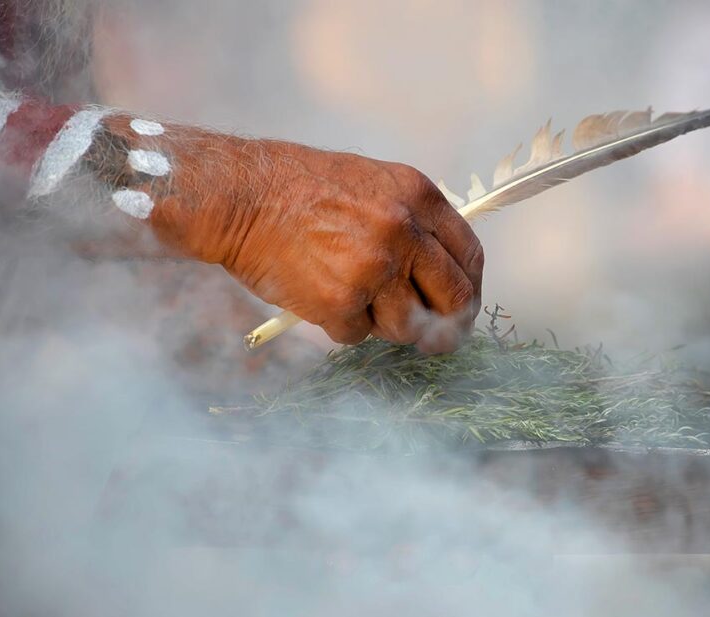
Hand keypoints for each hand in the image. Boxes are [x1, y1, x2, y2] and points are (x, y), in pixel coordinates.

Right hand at [110, 119, 482, 352]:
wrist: (240, 196)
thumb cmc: (300, 189)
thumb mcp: (373, 184)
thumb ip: (413, 222)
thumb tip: (443, 274)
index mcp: (418, 197)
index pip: (469, 256)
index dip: (470, 289)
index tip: (463, 308)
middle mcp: (403, 231)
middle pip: (453, 298)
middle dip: (447, 326)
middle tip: (435, 340)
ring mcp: (374, 268)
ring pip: (408, 326)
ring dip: (385, 325)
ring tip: (352, 299)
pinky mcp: (341, 301)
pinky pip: (358, 335)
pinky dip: (341, 326)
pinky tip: (318, 295)